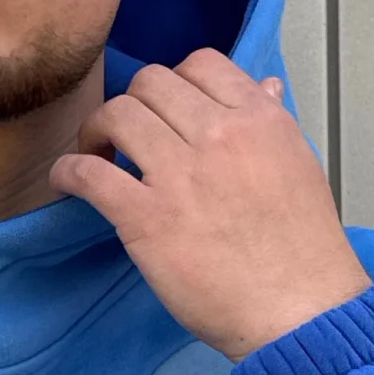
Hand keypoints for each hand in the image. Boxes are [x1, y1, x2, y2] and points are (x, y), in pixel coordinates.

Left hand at [51, 52, 369, 358]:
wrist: (299, 310)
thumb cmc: (304, 249)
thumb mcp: (301, 167)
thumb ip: (272, 124)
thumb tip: (264, 86)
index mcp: (260, 120)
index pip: (201, 63)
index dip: (174, 83)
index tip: (166, 111)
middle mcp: (219, 135)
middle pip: (151, 83)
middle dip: (133, 103)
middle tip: (127, 135)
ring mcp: (181, 175)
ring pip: (117, 115)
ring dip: (97, 131)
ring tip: (98, 155)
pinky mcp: (147, 217)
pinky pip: (89, 173)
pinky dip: (69, 171)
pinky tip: (69, 181)